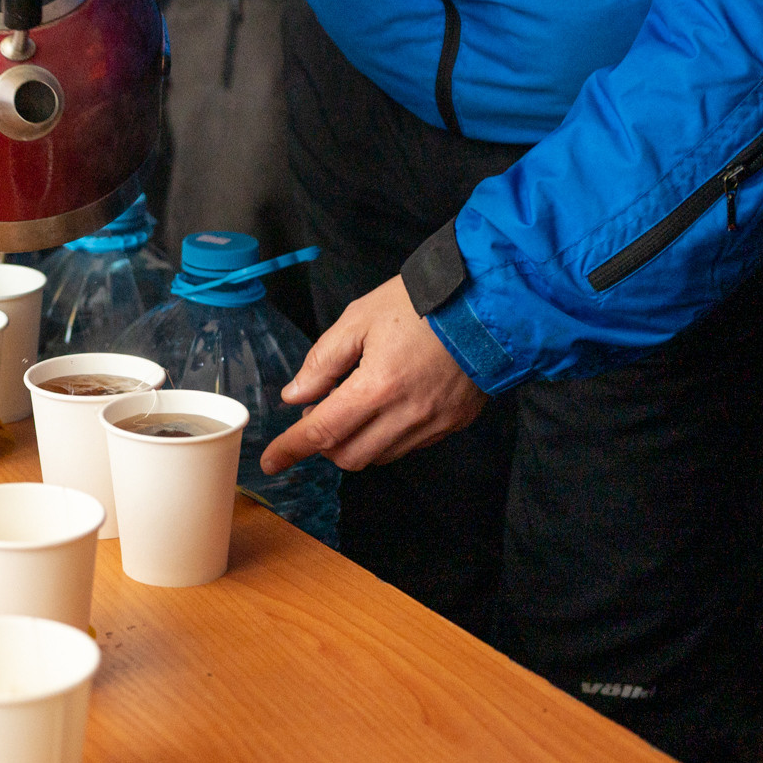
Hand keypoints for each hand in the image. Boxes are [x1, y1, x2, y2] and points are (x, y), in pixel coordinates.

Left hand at [259, 275, 487, 473]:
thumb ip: (322, 361)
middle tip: (322, 410)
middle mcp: (406, 414)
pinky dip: (387, 436)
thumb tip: (296, 396)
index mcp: (377, 386)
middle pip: (348, 455)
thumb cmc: (423, 303)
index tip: (272, 461)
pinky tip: (388, 405)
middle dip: (325, 443)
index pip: (322, 432)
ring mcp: (434, 424)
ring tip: (356, 403)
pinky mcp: (454, 424)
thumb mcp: (360, 319)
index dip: (291, 448)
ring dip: (356, 441)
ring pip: (379, 457)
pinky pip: (410, 446)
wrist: (491, 301)